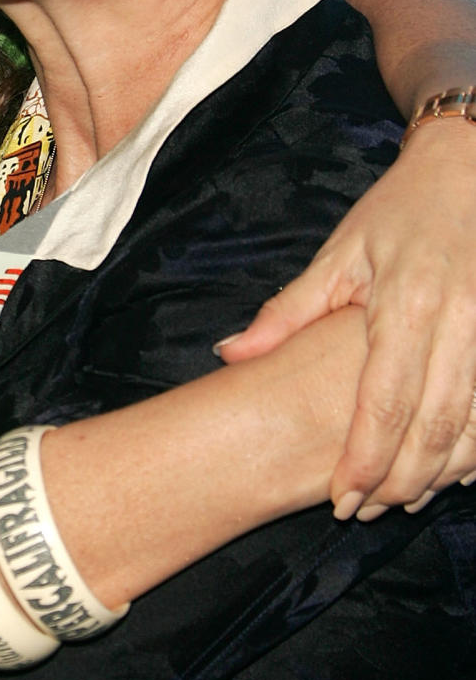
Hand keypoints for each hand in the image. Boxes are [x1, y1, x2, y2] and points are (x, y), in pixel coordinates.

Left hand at [218, 118, 475, 513]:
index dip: (365, 460)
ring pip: (474, 423)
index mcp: (407, 304)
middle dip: (403, 480)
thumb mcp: (339, 253)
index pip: (383, 402)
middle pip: (435, 425)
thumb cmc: (397, 211)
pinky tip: (455, 468)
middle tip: (370, 511)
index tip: (342, 499)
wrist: (468, 167)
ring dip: (443, 470)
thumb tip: (229, 355)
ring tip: (407, 499)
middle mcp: (460, 321)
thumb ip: (288, 312)